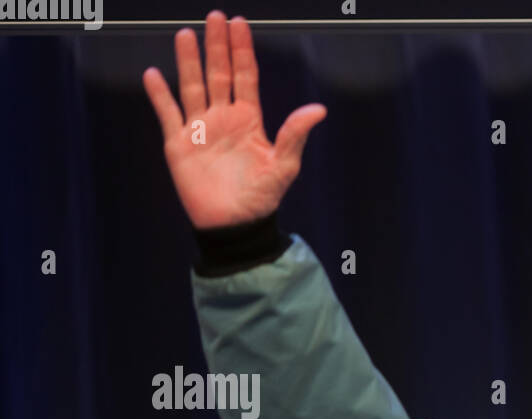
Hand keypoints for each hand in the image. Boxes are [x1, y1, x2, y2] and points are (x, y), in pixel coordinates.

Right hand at [142, 10, 325, 229]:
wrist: (235, 226)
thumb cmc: (262, 199)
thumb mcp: (284, 166)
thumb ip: (295, 135)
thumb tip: (318, 109)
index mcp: (248, 120)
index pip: (245, 76)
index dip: (242, 50)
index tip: (239, 23)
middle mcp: (223, 118)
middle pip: (218, 74)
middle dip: (217, 46)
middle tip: (215, 17)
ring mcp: (200, 129)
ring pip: (192, 86)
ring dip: (188, 62)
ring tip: (186, 35)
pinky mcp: (179, 144)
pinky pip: (167, 114)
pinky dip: (160, 95)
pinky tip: (154, 75)